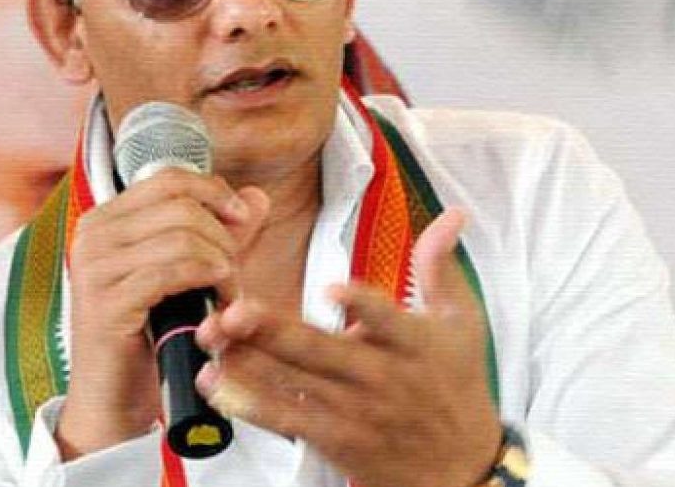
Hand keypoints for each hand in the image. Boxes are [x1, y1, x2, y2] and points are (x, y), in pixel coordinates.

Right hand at [56, 169, 268, 459]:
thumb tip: (256, 196)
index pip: (169, 178)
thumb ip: (224, 232)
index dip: (215, 191)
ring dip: (220, 266)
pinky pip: (173, 272)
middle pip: (181, 206)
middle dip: (222, 237)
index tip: (243, 219)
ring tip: (225, 294)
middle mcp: (93, 234)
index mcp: (107, 218)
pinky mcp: (106, 302)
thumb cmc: (153, 332)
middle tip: (232, 273)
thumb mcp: (195, 272)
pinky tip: (215, 305)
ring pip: (182, 238)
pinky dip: (207, 285)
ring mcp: (95, 267)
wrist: (117, 396)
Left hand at [195, 208, 501, 486]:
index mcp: (414, 343)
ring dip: (249, 364)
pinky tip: (221, 388)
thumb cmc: (458, 384)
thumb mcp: (462, 321)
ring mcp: (356, 412)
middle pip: (321, 352)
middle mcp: (382, 377)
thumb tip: (452, 213)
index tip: (331, 288)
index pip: (387, 320)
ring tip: (213, 343)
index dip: (360, 304)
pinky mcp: (337, 440)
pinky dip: (253, 406)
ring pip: (295, 385)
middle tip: (234, 312)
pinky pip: (289, 421)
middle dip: (274, 332)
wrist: (462, 466)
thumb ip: (442, 266)